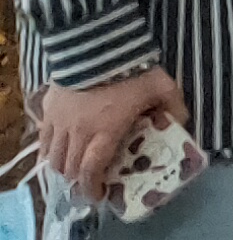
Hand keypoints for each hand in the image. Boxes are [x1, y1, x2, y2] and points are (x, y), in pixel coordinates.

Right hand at [35, 68, 183, 199]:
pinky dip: (47, 150)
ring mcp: (58, 121)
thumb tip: (182, 124)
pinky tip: (57, 150)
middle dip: (79, 180)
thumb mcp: (163, 88)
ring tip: (75, 167)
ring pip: (52, 157)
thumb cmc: (132, 69)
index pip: (91, 171)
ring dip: (63, 167)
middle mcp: (77, 133)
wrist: (96, 44)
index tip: (99, 195)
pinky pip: (42, 138)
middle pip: (69, 168)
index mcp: (105, 132)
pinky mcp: (47, 109)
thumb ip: (174, 108)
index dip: (92, 188)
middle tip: (90, 180)